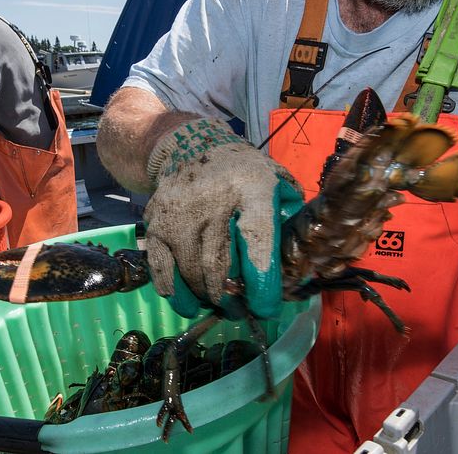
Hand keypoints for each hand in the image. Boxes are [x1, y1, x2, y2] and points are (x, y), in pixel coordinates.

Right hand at [143, 118, 302, 319]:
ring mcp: (179, 212)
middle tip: (240, 311)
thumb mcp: (275, 180)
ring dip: (205, 297)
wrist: (191, 145)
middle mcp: (211, 199)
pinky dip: (173, 289)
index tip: (265, 306)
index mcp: (251, 187)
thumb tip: (302, 259)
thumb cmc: (242, 171)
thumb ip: (290, 214)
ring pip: (191, 270)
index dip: (261, 279)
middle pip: (218, 263)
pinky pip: (161, 266)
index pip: (256, 239)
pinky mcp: (156, 222)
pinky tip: (184, 299)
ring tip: (217, 305)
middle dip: (230, 297)